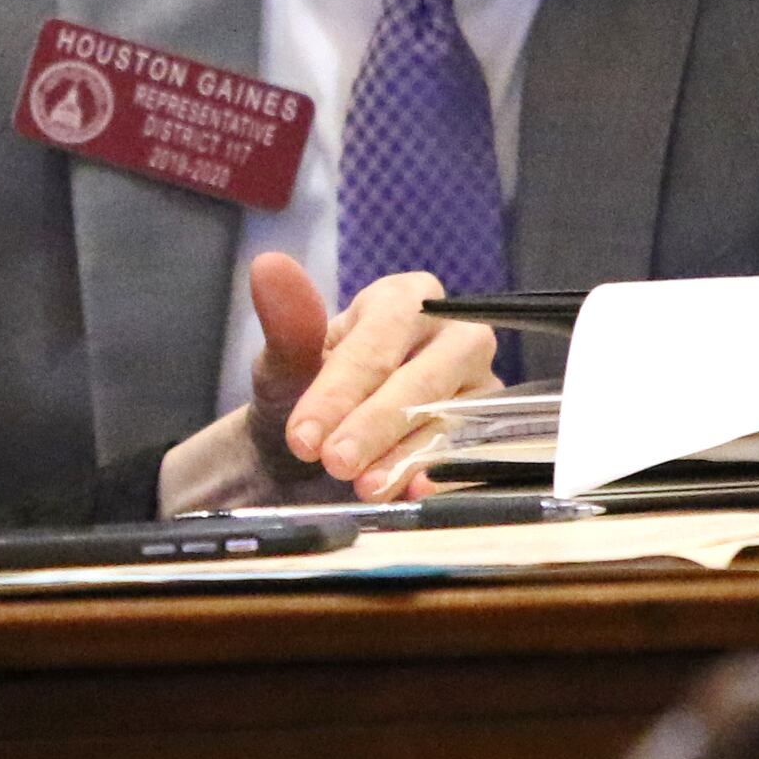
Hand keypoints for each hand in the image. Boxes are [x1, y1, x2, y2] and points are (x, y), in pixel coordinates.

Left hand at [244, 251, 499, 503]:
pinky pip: (473, 455)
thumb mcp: (286, 364)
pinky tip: (417, 493)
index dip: (340, 390)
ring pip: (451, 421)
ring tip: (364, 488)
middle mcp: (454, 335)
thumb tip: (269, 265)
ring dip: (406, 457)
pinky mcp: (489, 432)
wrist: (318, 453)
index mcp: (406, 298)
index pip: (378, 343)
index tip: (302, 437)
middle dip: (375, 425)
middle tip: (334, 464)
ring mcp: (480, 384)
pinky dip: (445, 477)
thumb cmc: (308, 393)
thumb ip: (287, 323)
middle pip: (423, 380)